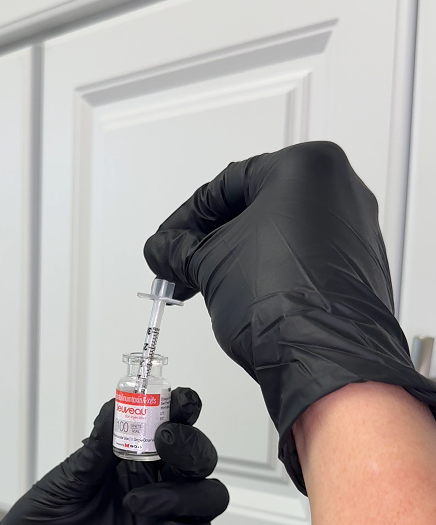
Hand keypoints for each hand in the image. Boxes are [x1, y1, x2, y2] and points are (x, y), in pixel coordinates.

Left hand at [0, 388, 229, 524]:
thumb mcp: (67, 479)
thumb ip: (99, 445)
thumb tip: (119, 405)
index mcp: (136, 461)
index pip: (176, 427)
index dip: (185, 411)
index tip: (181, 402)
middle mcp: (160, 488)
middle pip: (202, 458)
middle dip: (190, 445)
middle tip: (163, 443)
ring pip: (212, 497)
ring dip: (184, 494)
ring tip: (137, 504)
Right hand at [144, 142, 435, 490]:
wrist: (325, 358)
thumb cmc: (284, 302)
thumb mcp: (209, 264)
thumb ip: (179, 249)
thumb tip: (165, 249)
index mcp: (307, 167)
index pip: (226, 185)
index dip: (186, 218)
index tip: (168, 241)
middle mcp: (340, 189)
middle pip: (258, 205)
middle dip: (214, 238)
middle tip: (184, 262)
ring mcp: (355, 229)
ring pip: (283, 232)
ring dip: (242, 255)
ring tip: (211, 282)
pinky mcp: (360, 265)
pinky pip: (306, 257)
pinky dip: (273, 269)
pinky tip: (248, 293)